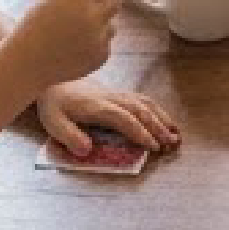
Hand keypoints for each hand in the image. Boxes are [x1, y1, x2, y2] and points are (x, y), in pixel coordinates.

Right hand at [3, 0, 120, 86]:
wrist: (26, 64)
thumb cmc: (35, 28)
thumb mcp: (52, 1)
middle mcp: (92, 17)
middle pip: (117, 0)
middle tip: (99, 1)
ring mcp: (98, 39)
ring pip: (111, 24)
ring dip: (100, 25)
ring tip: (75, 32)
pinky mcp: (100, 57)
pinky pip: (105, 44)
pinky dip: (95, 44)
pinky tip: (75, 47)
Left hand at [36, 78, 180, 158]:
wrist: (54, 78)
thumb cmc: (54, 104)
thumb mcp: (53, 122)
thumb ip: (69, 136)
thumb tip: (87, 151)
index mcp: (97, 107)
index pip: (124, 119)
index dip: (140, 132)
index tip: (153, 146)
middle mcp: (111, 98)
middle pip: (140, 110)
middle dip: (158, 127)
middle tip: (171, 144)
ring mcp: (117, 94)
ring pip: (145, 103)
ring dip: (161, 118)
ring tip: (175, 134)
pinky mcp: (118, 93)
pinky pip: (142, 99)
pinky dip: (157, 110)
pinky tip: (165, 120)